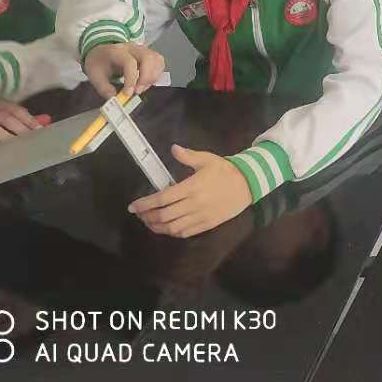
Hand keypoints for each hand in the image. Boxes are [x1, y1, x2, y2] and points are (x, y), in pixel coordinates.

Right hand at [0, 99, 46, 145]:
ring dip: (7, 139)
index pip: (17, 111)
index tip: (39, 130)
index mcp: (1, 104)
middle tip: (31, 141)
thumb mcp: (5, 109)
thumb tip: (44, 121)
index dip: (29, 120)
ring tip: (19, 147)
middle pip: (7, 120)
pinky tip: (2, 150)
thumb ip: (24, 116)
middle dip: (21, 131)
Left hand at [83, 41, 164, 98]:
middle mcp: (133, 47)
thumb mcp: (95, 76)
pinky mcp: (149, 54)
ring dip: (152, 77)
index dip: (131, 79)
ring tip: (141, 88)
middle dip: (146, 77)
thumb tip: (117, 100)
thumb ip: (105, 89)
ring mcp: (143, 49)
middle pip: (148, 58)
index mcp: (117, 51)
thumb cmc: (98, 63)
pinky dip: (156, 74)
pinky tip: (146, 83)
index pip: (129, 62)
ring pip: (157, 60)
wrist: (101, 51)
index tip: (128, 93)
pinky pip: (159, 63)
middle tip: (138, 91)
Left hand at [129, 145, 252, 236]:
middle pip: (164, 215)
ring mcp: (200, 216)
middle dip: (147, 216)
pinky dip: (171, 232)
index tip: (133, 206)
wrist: (248, 184)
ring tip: (149, 221)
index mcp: (192, 187)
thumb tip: (173, 148)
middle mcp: (194, 204)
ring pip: (172, 227)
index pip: (162, 198)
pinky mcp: (207, 224)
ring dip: (156, 227)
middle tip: (139, 214)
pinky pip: (185, 233)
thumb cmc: (225, 171)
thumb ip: (188, 156)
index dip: (145, 204)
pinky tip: (166, 227)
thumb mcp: (208, 159)